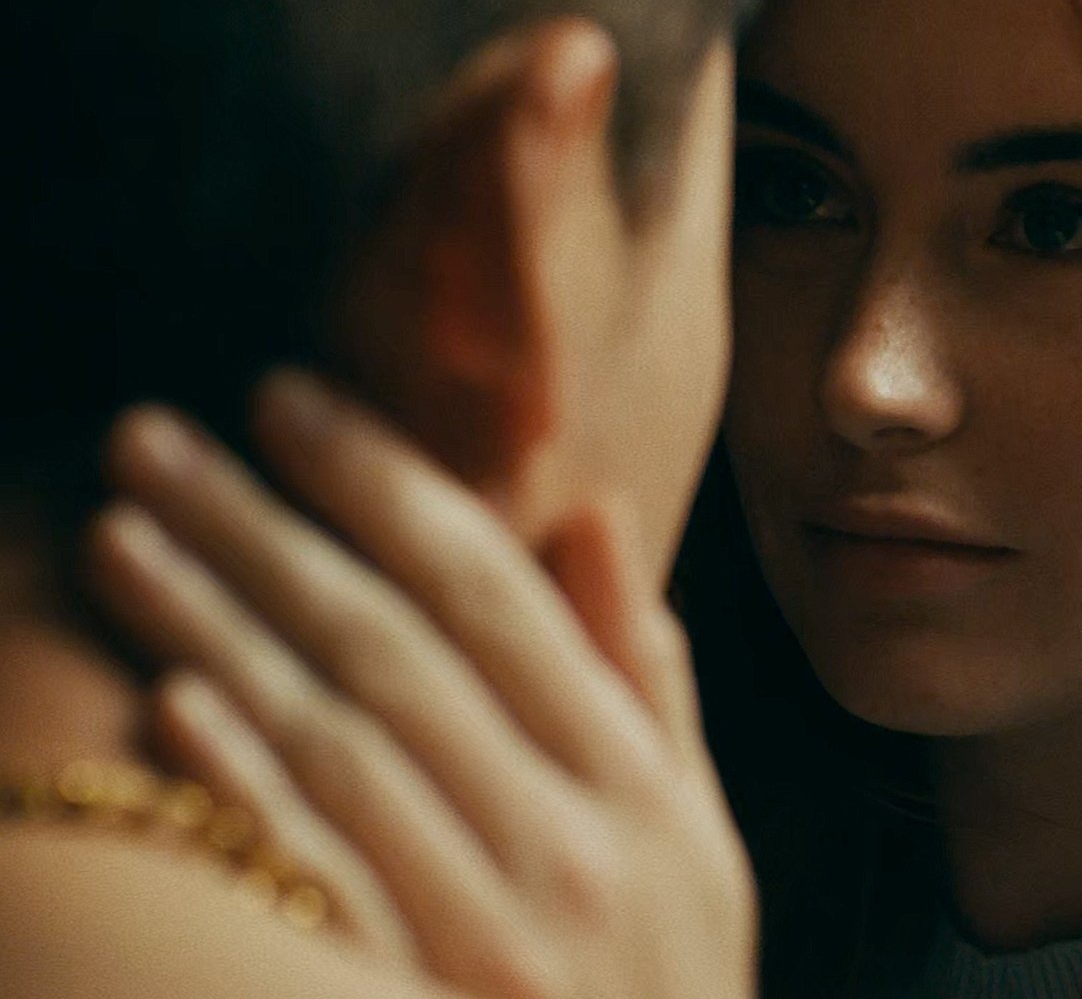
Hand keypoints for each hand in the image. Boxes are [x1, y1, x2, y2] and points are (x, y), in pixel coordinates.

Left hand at [88, 371, 756, 998]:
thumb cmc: (669, 982)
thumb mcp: (699, 833)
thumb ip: (646, 681)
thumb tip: (598, 518)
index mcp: (635, 784)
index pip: (497, 596)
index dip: (390, 487)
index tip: (292, 400)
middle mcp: (567, 844)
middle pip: (396, 651)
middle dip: (269, 528)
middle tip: (160, 433)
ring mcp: (489, 933)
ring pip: (339, 746)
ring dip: (221, 628)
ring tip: (123, 532)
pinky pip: (321, 888)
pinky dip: (248, 792)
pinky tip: (172, 699)